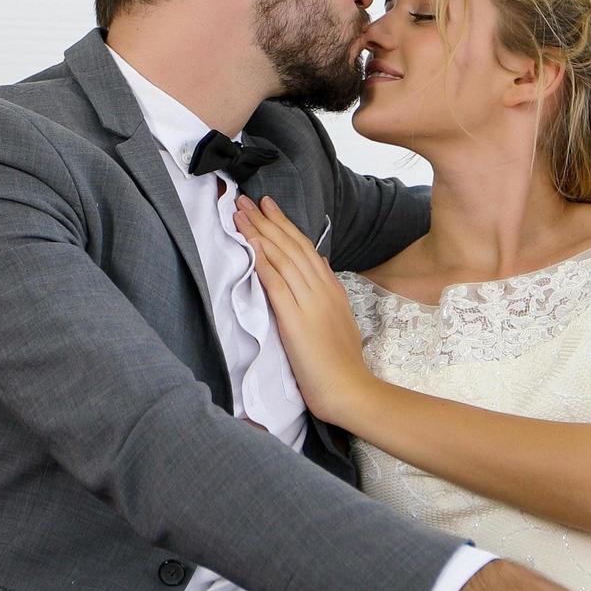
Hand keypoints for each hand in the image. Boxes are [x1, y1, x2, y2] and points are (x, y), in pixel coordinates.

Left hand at [234, 194, 376, 423]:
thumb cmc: (341, 363)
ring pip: (283, 258)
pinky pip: (276, 283)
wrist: (349, 389)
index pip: (306, 248)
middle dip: (267, 221)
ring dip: (260, 233)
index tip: (267, 208)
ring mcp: (310, 303)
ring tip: (241, 214)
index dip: (284, 226)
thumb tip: (320, 265)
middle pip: (292, 246)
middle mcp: (322, 290)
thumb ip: (329, 292)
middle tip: (246, 200)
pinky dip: (263, 261)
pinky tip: (250, 245)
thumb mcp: (340, 319)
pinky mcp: (296, 320)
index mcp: (332, 289)